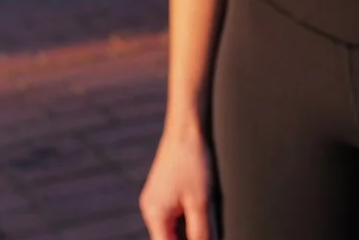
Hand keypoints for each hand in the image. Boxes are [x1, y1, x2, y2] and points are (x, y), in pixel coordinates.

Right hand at [139, 117, 216, 239]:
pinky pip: (173, 215)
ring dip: (188, 231)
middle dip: (188, 239)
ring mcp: (155, 200)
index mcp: (155, 215)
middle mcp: (150, 209)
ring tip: (204, 218)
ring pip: (172, 228)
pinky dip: (186, 219)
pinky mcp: (162, 192)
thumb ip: (201, 233)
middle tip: (207, 233)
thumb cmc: (192, 163)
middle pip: (169, 239)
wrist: (186, 130)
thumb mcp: (201, 203)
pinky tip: (201, 213)